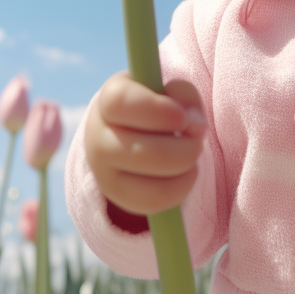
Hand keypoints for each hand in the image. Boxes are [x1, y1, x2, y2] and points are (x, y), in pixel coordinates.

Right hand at [85, 71, 205, 216]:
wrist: (125, 129)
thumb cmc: (153, 105)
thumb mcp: (170, 91)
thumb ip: (185, 96)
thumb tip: (195, 126)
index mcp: (109, 98)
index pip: (120, 103)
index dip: (156, 111)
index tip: (182, 117)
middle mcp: (97, 136)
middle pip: (142, 154)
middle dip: (184, 149)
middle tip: (197, 139)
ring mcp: (103, 171)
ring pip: (151, 184)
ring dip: (185, 170)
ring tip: (192, 155)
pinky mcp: (116, 196)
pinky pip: (155, 202)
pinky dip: (182, 188)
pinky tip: (187, 173)